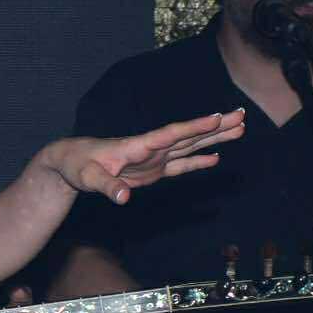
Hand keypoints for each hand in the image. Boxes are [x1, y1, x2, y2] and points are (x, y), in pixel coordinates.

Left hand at [45, 108, 244, 204]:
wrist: (70, 162)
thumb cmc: (77, 166)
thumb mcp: (87, 178)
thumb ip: (106, 186)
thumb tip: (123, 198)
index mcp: (137, 145)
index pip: (170, 134)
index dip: (194, 127)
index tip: (218, 117)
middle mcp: (150, 148)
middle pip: (188, 135)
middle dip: (215, 126)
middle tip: (242, 114)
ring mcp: (154, 158)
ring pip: (190, 146)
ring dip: (214, 138)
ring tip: (240, 127)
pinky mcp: (152, 170)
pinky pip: (180, 164)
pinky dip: (198, 161)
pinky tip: (216, 157)